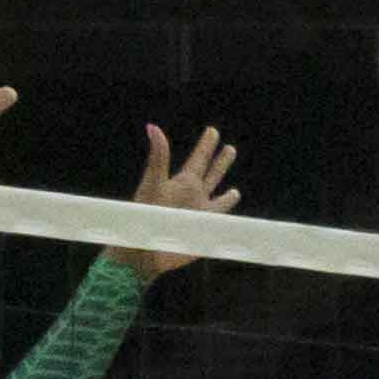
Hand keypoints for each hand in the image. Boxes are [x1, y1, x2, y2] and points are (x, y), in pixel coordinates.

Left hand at [106, 124, 242, 280]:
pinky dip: (230, 217)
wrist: (144, 250)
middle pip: (211, 175)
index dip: (206, 145)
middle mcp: (193, 196)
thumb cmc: (144, 216)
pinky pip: (222, 221)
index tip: (212, 131)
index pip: (198, 159)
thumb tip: (153, 127)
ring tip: (235, 189)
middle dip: (220, 163)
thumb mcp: (153, 183)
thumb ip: (158, 158)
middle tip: (228, 148)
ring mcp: (200, 214)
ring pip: (219, 198)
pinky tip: (234, 217)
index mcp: (182, 182)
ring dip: (227, 193)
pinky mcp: (205, 231)